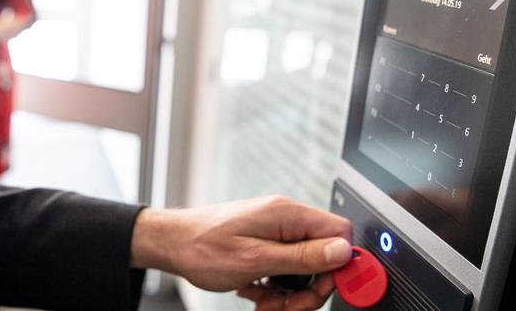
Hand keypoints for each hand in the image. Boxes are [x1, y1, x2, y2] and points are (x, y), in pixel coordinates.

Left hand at [131, 196, 351, 309]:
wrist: (172, 243)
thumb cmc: (203, 248)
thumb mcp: (256, 260)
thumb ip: (302, 257)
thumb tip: (343, 251)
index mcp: (288, 215)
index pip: (339, 233)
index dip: (340, 266)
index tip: (325, 290)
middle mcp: (286, 218)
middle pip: (324, 255)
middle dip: (309, 288)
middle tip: (285, 306)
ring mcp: (276, 229)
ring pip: (305, 266)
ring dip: (290, 292)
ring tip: (265, 303)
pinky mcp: (266, 241)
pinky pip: (287, 267)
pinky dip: (276, 286)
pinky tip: (257, 292)